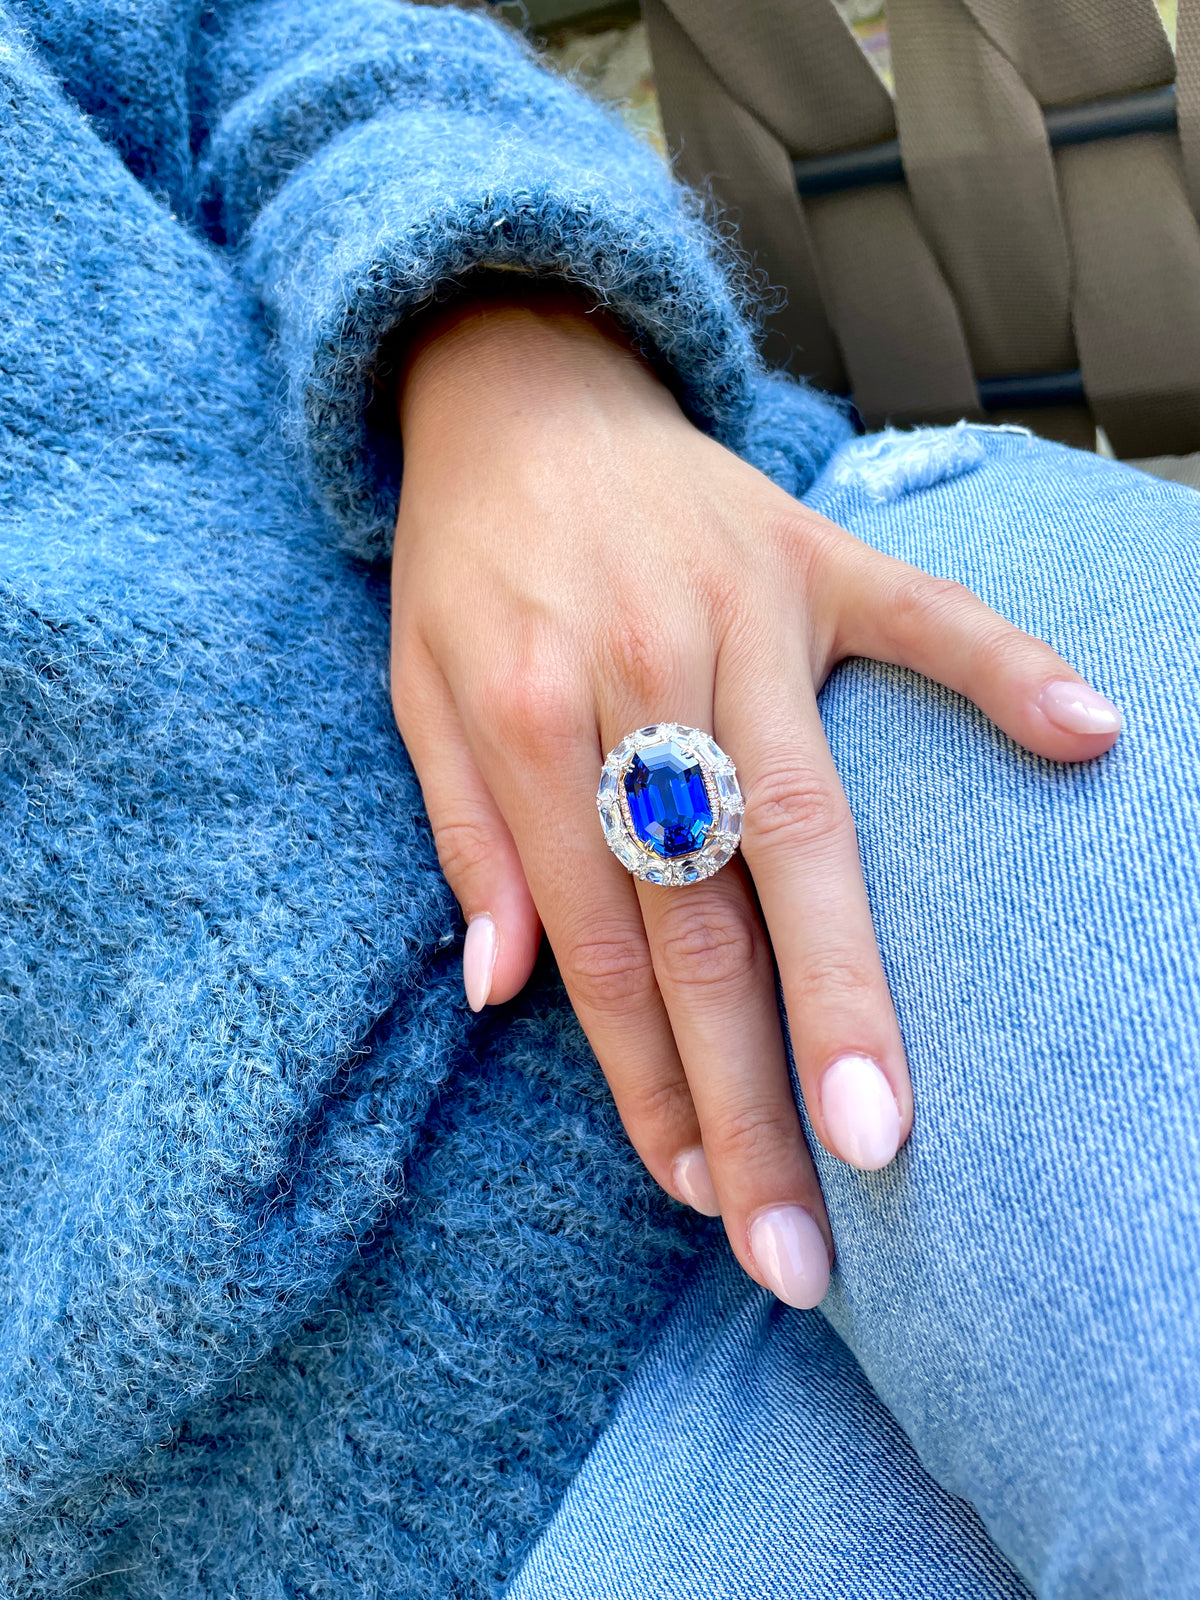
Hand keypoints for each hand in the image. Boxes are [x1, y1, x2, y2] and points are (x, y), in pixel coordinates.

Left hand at [389, 281, 1121, 1307]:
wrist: (514, 390)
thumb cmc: (467, 564)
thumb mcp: (417, 691)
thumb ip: (464, 836)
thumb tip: (499, 991)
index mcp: (528, 717)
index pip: (601, 946)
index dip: (646, 1083)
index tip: (698, 1197)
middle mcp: (640, 677)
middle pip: (705, 921)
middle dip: (750, 1092)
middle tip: (798, 1241)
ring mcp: (742, 614)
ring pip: (804, 827)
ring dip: (848, 981)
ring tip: (891, 1123)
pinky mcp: (813, 553)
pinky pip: (927, 615)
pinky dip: (1004, 668)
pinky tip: (1085, 740)